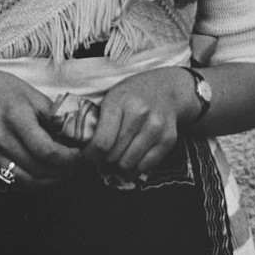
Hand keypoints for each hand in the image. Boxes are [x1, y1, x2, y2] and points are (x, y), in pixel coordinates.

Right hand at [0, 63, 81, 187]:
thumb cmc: (5, 90)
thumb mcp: (33, 95)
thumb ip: (55, 117)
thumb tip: (77, 137)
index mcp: (15, 117)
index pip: (46, 150)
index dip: (67, 158)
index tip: (79, 155)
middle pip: (38, 168)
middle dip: (63, 171)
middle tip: (77, 166)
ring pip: (27, 181)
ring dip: (50, 181)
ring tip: (64, 172)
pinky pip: (14, 181)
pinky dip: (34, 182)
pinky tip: (45, 173)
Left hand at [82, 67, 196, 174]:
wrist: (166, 88)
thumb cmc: (132, 94)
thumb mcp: (111, 98)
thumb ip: (99, 122)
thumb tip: (85, 153)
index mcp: (119, 101)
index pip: (101, 142)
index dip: (90, 156)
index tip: (86, 158)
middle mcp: (139, 114)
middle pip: (114, 156)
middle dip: (104, 160)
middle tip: (103, 156)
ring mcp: (156, 128)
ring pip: (129, 165)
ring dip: (120, 165)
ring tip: (118, 155)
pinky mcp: (168, 140)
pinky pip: (145, 167)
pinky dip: (136, 167)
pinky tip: (132, 155)